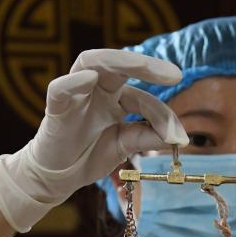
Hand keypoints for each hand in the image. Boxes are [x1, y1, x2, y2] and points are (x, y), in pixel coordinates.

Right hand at [0, 49, 188, 231]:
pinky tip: (90, 78)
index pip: (143, 99)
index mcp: (117, 98)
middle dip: (147, 66)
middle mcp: (98, 90)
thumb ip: (149, 137)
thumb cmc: (91, 154)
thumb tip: (180, 137)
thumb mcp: (126, 145)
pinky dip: (73, 82)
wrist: (59, 176)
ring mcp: (76, 96)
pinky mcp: (55, 109)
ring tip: (140, 64)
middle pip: (119, 65)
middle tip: (174, 74)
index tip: (179, 137)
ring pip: (91, 63)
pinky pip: (59, 89)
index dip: (163, 115)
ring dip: (117, 60)